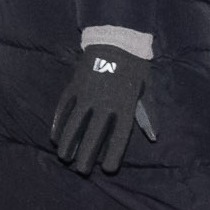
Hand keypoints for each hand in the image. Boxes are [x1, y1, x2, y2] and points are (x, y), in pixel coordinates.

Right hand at [50, 45, 157, 174]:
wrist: (116, 39)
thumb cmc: (134, 68)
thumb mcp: (145, 90)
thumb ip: (147, 114)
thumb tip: (153, 136)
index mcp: (124, 105)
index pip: (118, 135)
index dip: (112, 153)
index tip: (108, 169)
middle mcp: (104, 102)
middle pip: (93, 134)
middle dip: (86, 154)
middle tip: (81, 170)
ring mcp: (87, 94)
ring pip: (74, 123)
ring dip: (68, 142)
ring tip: (64, 157)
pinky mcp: (74, 86)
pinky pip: (64, 108)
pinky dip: (58, 123)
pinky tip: (56, 137)